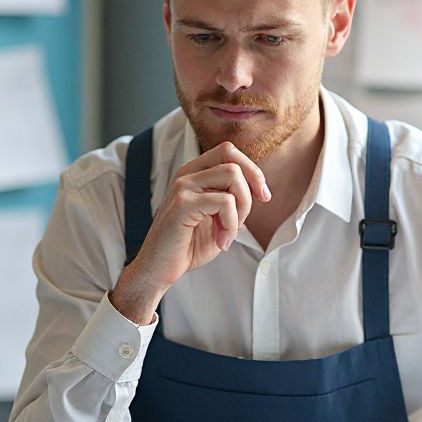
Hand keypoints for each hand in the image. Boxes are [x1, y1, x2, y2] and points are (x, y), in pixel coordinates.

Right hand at [110, 142, 270, 322]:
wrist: (159, 270)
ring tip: (228, 232)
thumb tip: (258, 189)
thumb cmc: (187, 247)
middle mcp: (186, 175)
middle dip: (251, 188)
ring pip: (232, 175)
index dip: (252, 170)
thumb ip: (233, 201)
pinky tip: (221, 241)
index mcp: (193, 174)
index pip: (228, 151)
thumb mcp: (217, 219)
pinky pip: (225, 201)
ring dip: (242, 208)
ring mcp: (183, 186)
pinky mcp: (183, 203)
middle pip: (233, 159)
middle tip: (245, 218)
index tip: (262, 196)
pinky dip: (231, 224)